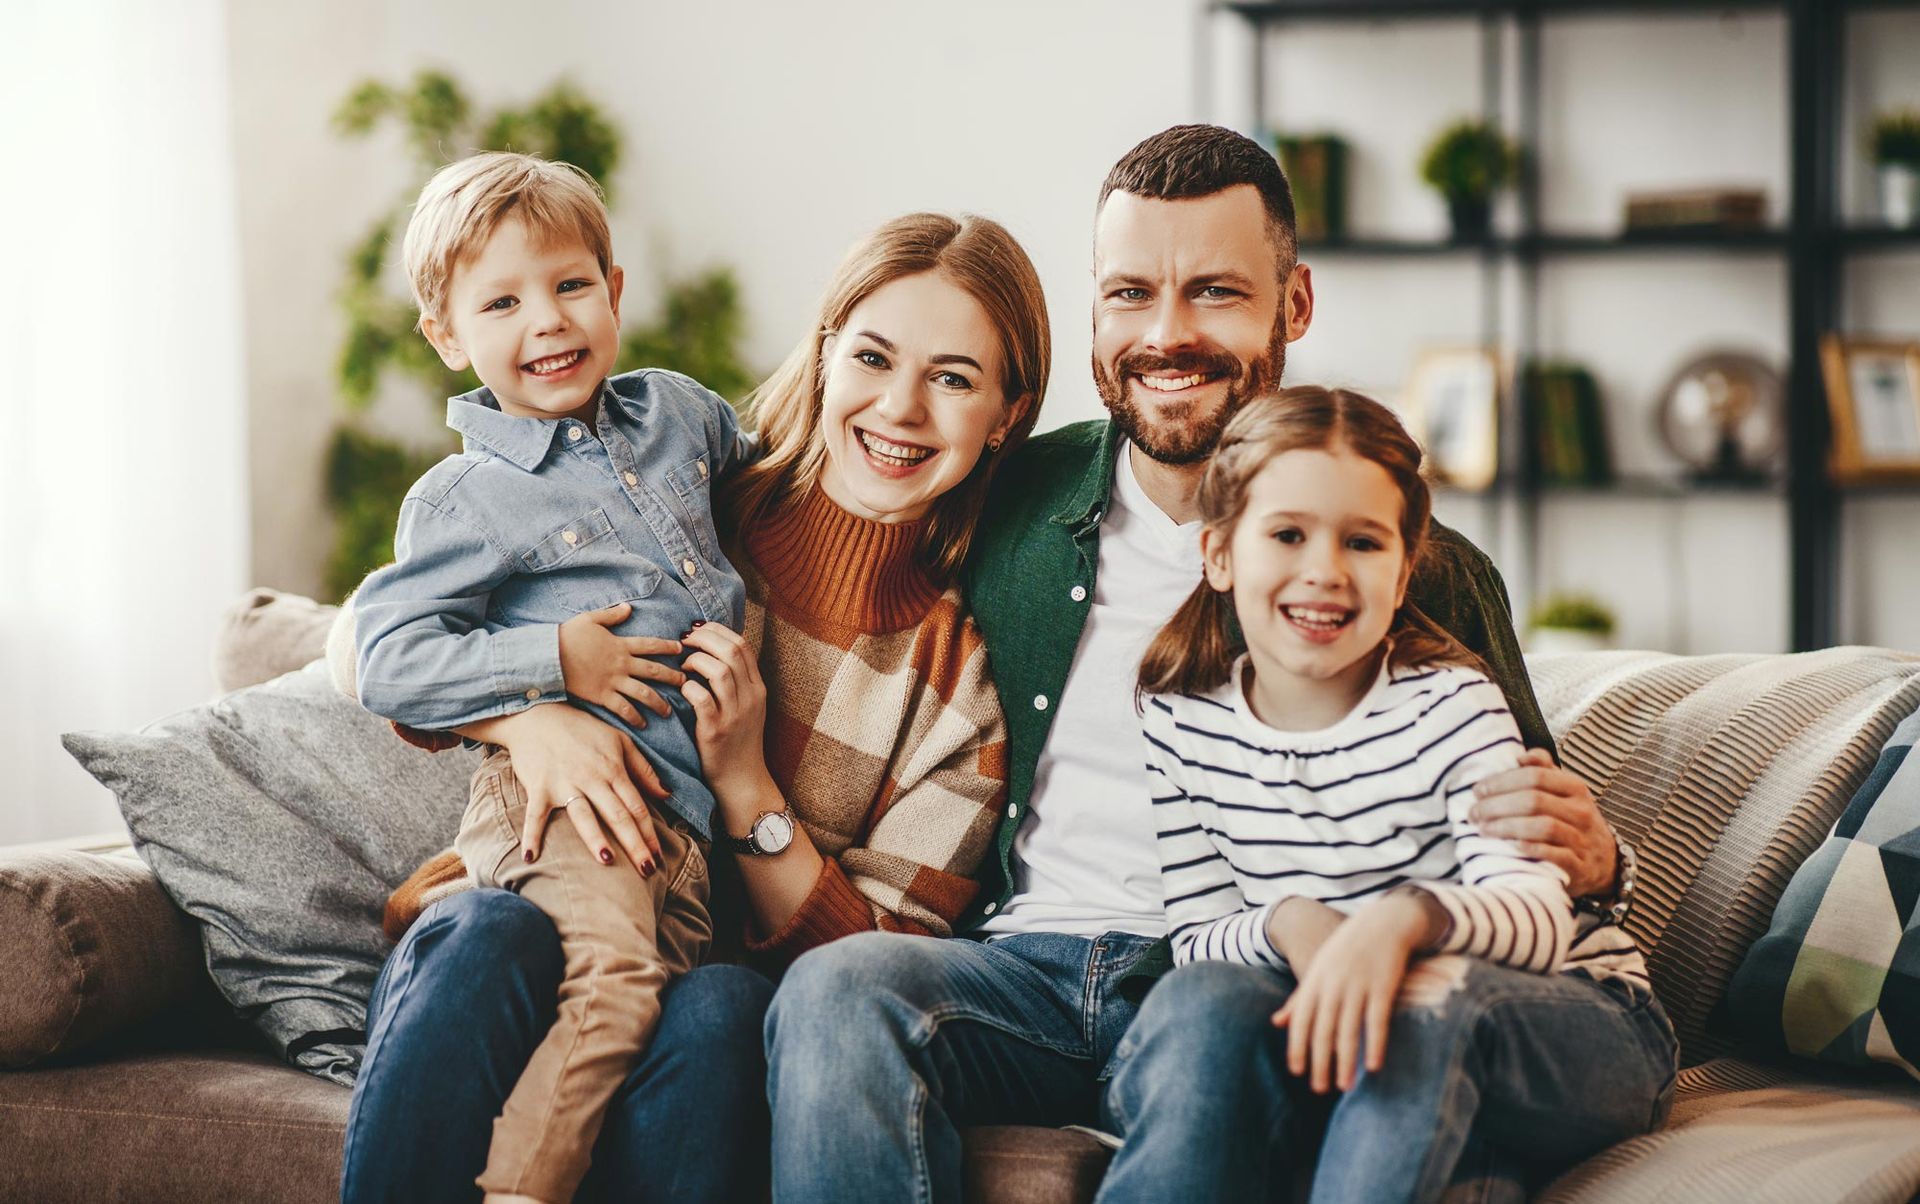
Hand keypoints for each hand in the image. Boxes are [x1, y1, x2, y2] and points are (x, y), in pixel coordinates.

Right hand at [465, 702, 667, 875]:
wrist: (538, 714)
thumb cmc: (582, 729)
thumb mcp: (619, 741)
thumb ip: (643, 769)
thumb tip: (666, 794)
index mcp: (613, 770)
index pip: (636, 806)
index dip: (649, 832)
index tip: (658, 856)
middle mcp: (591, 779)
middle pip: (617, 815)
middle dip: (634, 843)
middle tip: (647, 870)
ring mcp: (564, 784)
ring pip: (583, 815)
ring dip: (595, 838)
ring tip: (607, 861)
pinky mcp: (539, 787)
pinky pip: (535, 814)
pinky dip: (531, 834)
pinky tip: (530, 856)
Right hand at [557, 603, 686, 727]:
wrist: (548, 656)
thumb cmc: (567, 635)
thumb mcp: (590, 619)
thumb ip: (611, 615)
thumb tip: (628, 608)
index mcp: (620, 644)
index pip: (650, 645)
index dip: (667, 646)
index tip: (680, 650)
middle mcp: (621, 664)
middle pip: (653, 671)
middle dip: (671, 677)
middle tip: (685, 682)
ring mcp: (612, 681)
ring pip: (643, 693)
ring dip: (658, 703)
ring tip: (669, 711)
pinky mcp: (602, 696)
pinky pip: (623, 708)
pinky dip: (634, 717)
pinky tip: (643, 724)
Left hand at [679, 622, 776, 814]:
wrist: (742, 779)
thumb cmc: (737, 740)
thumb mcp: (746, 706)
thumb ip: (736, 680)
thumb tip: (712, 649)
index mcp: (758, 688)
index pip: (742, 645)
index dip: (717, 631)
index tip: (697, 630)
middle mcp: (751, 698)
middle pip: (731, 652)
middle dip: (704, 639)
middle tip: (684, 641)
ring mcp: (735, 715)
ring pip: (721, 671)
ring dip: (696, 661)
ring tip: (683, 666)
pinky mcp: (716, 731)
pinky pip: (702, 699)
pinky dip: (689, 687)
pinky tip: (683, 688)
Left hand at [1272, 891, 1431, 1093]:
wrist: (1382, 923)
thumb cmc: (1346, 950)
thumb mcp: (1318, 969)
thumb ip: (1299, 998)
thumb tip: (1276, 1024)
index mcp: (1315, 981)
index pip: (1301, 1020)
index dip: (1298, 1047)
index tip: (1297, 1072)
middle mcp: (1333, 985)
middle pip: (1323, 1030)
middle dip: (1319, 1062)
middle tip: (1319, 1090)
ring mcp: (1359, 985)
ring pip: (1348, 1030)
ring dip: (1345, 1061)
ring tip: (1344, 1086)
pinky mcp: (1383, 987)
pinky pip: (1377, 1021)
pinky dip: (1374, 1044)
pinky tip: (1372, 1066)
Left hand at [1469, 748, 1618, 898]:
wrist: (1604, 861)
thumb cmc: (1573, 821)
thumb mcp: (1565, 792)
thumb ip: (1544, 770)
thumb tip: (1520, 756)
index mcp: (1574, 788)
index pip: (1535, 776)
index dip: (1502, 781)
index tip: (1477, 790)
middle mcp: (1581, 811)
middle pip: (1534, 801)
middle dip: (1496, 806)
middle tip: (1473, 813)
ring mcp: (1582, 839)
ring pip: (1543, 827)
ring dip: (1507, 827)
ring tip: (1483, 829)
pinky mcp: (1579, 866)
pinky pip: (1556, 855)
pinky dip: (1532, 849)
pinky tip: (1511, 846)